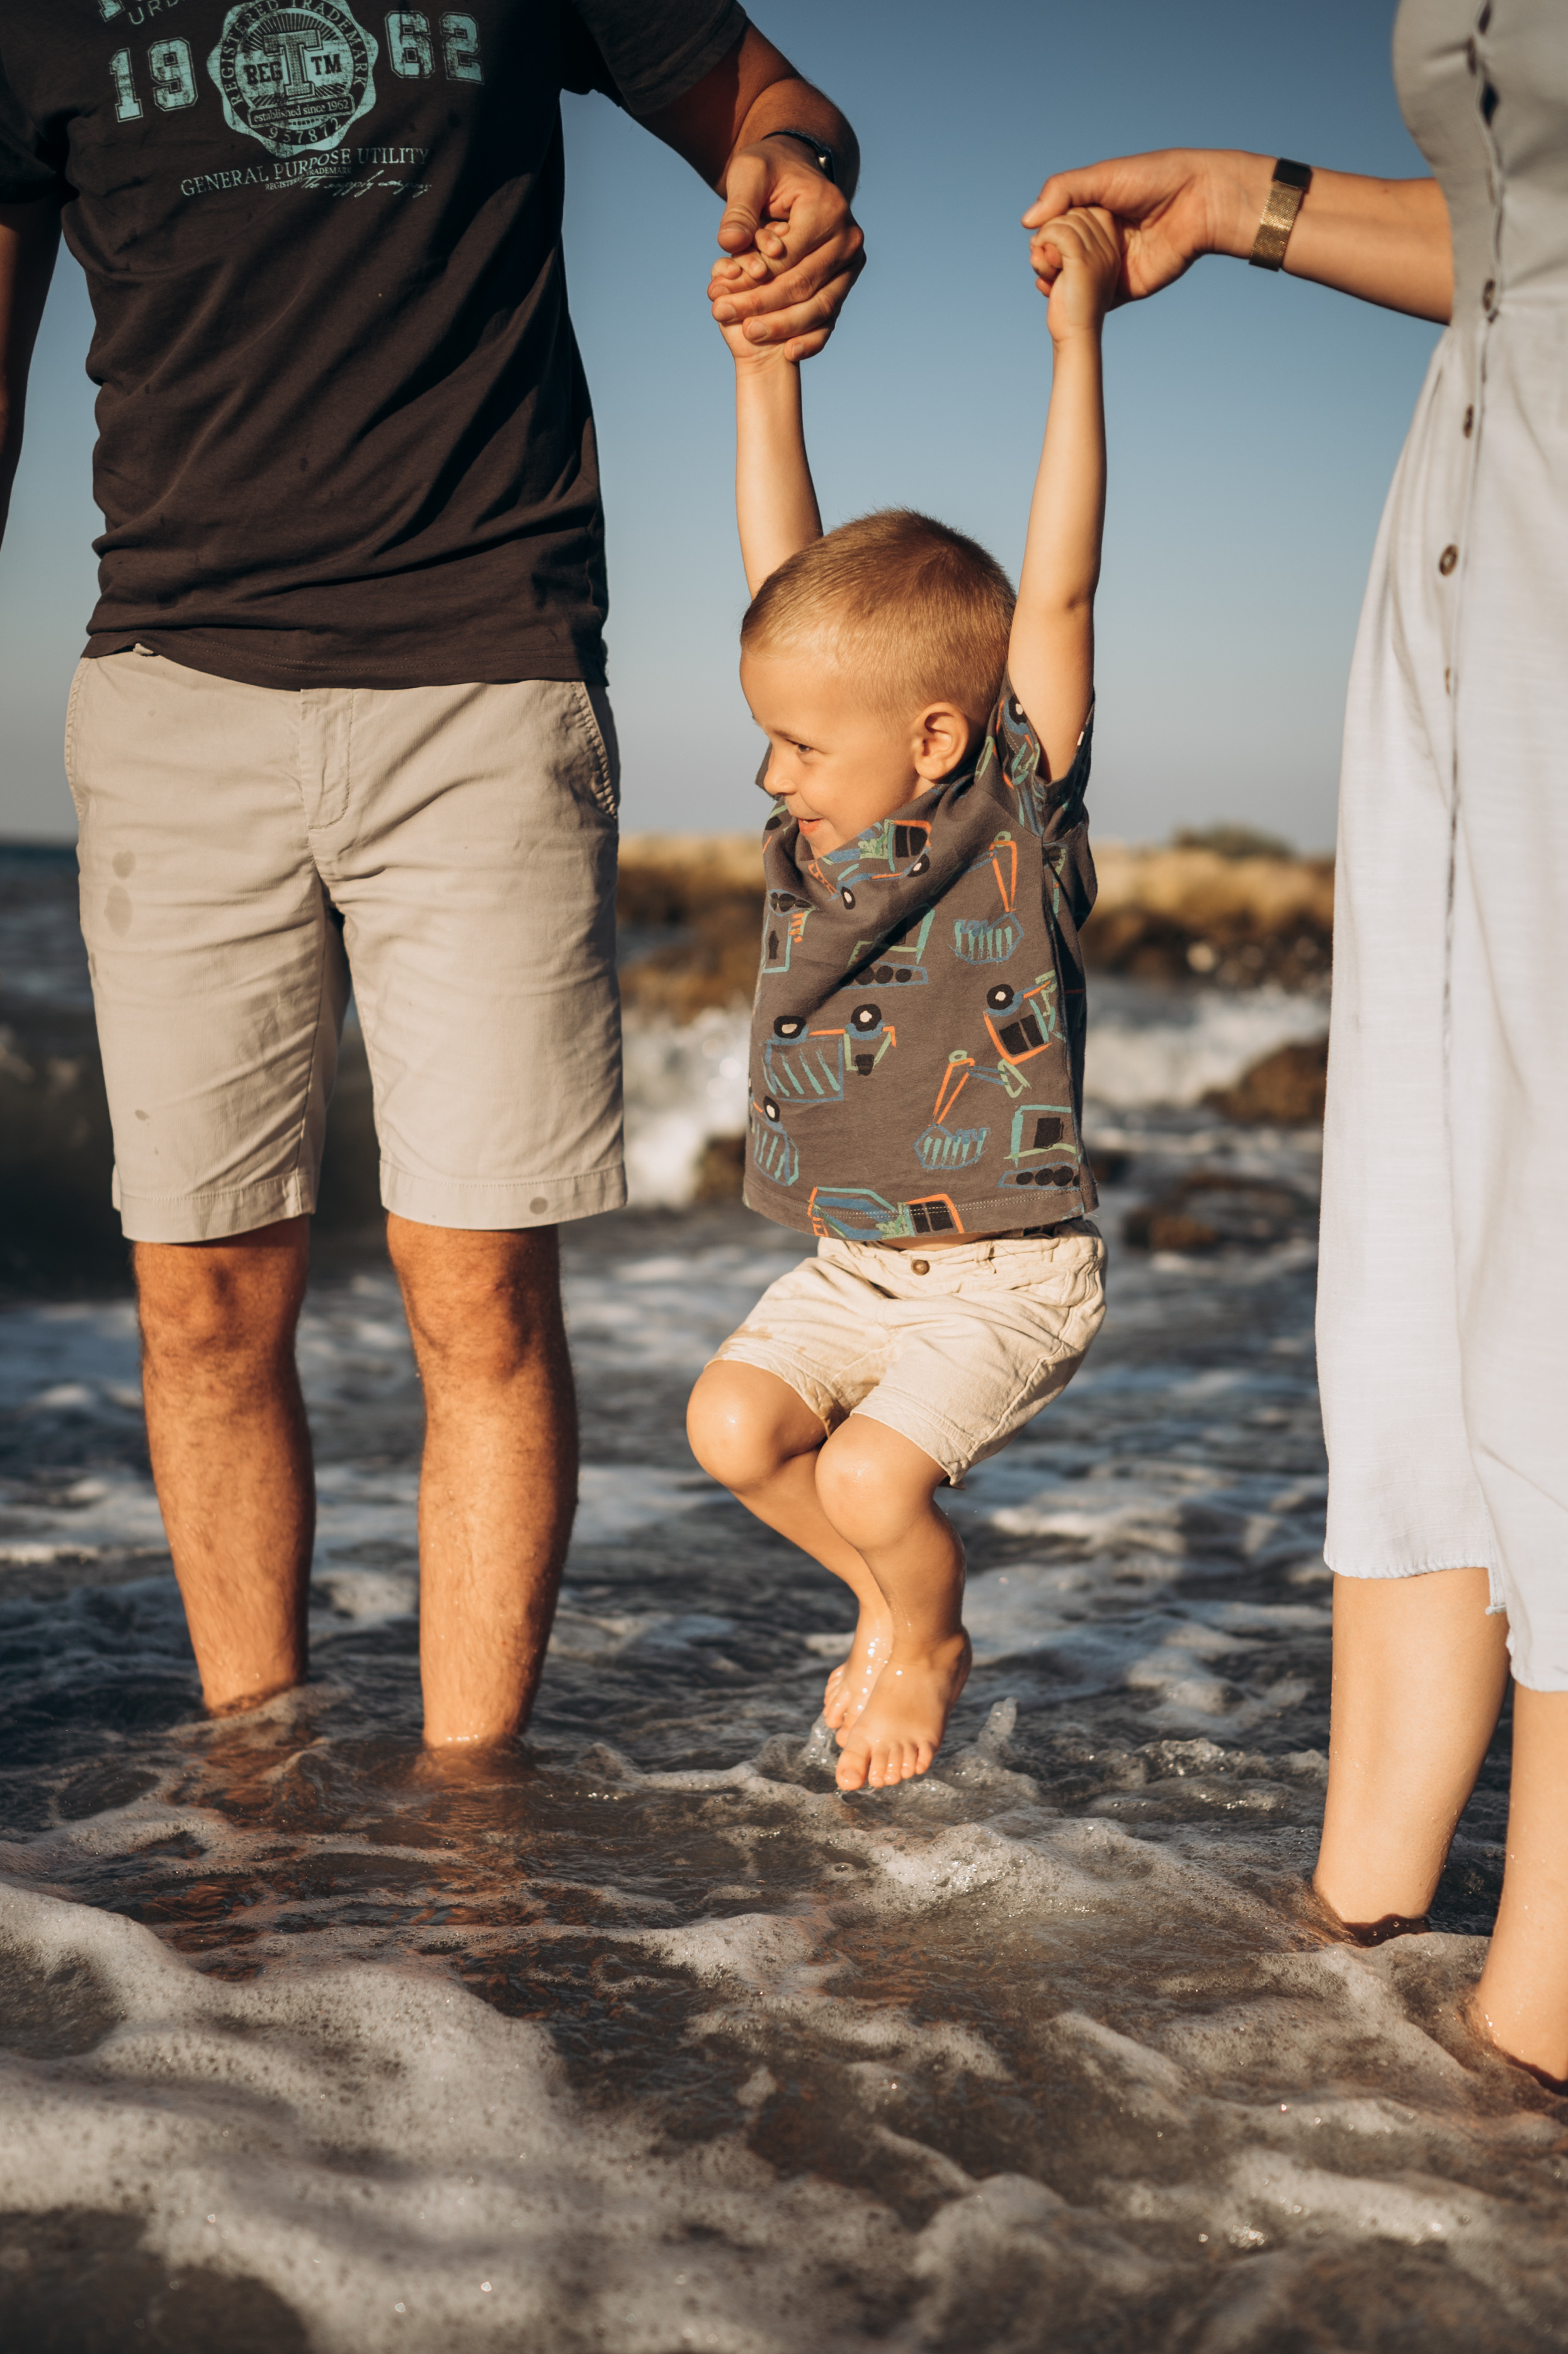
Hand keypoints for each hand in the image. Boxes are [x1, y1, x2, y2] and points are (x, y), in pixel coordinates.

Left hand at [708, 136, 864, 361]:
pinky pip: (832, 316)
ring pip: (820, 307)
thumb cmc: (770, 170)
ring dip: (784, 327)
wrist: (798, 170)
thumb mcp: (749, 174)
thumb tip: (729, 243)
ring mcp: (851, 263)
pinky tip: (789, 352)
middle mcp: (848, 238)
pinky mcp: (847, 280)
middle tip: (724, 316)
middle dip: (763, 306)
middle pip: (803, 285)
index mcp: (828, 209)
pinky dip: (812, 338)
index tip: (717, 295)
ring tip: (748, 335)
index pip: (787, 258)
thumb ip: (739, 208)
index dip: (752, 281)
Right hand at [1024, 148, 1266, 305]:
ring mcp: (1111, 266)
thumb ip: (1063, 191)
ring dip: (1055, 283)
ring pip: (1073, 282)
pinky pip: (1095, 302)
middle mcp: (1100, 240)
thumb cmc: (1155, 179)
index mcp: (1094, 211)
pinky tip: (1059, 298)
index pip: (1056, 228)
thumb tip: (1026, 222)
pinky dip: (1076, 304)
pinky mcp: (1124, 289)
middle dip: (1046, 260)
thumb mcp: (1102, 176)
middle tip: (1040, 260)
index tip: (1036, 241)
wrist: (1199, 203)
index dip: (1043, 236)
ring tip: (1045, 279)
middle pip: (1061, 257)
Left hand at [1032, 206, 1123, 344]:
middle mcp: (1109, 247)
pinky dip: (1043, 242)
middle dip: (1053, 230)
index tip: (1052, 247)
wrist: (1076, 336)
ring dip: (1045, 239)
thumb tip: (1042, 226)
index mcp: (1111, 248)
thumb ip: (1065, 248)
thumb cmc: (1070, 307)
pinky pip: (1059, 232)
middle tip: (1043, 257)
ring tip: (1042, 265)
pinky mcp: (1082, 260)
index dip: (1065, 222)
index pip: (1088, 211)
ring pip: (1065, 220)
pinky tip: (1040, 263)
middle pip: (1076, 212)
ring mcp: (1098, 253)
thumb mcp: (1070, 271)